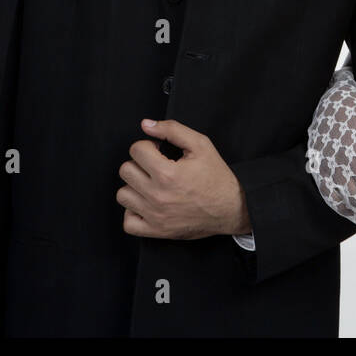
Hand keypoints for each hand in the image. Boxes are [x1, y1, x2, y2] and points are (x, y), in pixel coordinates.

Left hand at [117, 118, 250, 239]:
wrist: (232, 208)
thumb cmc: (217, 178)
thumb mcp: (201, 144)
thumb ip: (172, 129)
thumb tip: (146, 125)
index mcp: (167, 173)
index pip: (136, 150)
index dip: (148, 146)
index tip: (159, 151)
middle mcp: (157, 196)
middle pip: (126, 170)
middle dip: (140, 163)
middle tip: (156, 166)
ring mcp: (155, 215)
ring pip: (122, 195)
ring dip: (135, 187)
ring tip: (151, 185)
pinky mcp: (156, 231)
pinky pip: (128, 223)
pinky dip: (133, 213)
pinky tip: (147, 204)